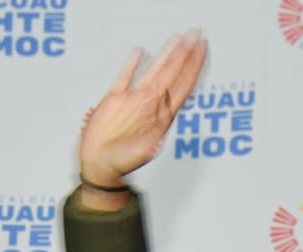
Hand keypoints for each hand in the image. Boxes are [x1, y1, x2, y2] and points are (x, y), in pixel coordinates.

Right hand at [79, 31, 206, 187]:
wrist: (100, 166)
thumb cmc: (120, 164)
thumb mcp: (136, 158)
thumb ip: (147, 150)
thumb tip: (158, 144)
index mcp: (160, 117)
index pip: (182, 87)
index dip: (193, 67)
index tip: (202, 50)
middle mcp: (150, 106)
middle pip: (172, 74)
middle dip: (185, 54)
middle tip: (195, 34)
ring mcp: (133, 101)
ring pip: (153, 71)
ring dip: (166, 54)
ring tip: (178, 38)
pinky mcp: (114, 100)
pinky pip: (125, 77)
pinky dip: (132, 64)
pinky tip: (139, 52)